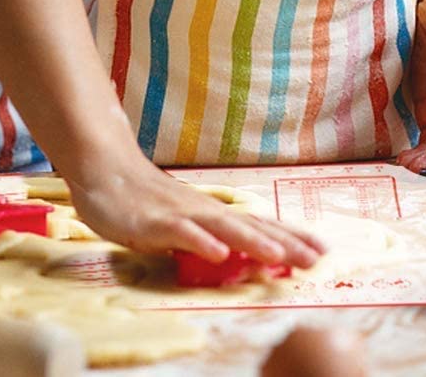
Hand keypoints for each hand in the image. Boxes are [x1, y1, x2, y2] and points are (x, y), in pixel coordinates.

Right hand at [64, 155, 324, 267]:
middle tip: (317, 258)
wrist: (103, 168)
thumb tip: (239, 254)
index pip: (258, 225)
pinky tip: (219, 252)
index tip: (322, 248)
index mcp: (211, 213)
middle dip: (285, 243)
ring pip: (222, 227)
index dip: (290, 237)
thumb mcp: (180, 221)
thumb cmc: (141, 200)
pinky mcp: (155, 221)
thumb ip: (208, 236)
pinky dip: (201, 242)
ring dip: (252, 241)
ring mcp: (180, 213)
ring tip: (280, 255)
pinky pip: (181, 232)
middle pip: (249, 226)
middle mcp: (203, 210)